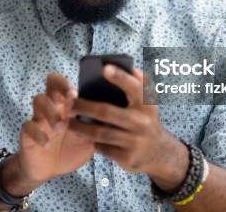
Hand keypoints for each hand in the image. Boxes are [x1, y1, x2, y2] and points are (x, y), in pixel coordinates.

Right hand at [17, 72, 94, 183]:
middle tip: (68, 99)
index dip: (70, 83)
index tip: (77, 93)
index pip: (67, 83)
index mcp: (68, 105)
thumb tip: (114, 118)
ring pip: (38, 99)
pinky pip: (28, 126)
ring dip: (49, 110)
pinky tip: (46, 143)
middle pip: (51, 82)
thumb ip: (96, 128)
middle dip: (59, 86)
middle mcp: (53, 106)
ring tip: (58, 125)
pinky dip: (37, 133)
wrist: (49, 170)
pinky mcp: (28, 133)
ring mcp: (39, 118)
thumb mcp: (88, 139)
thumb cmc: (70, 149)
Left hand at [68, 65, 187, 189]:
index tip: (105, 67)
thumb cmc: (144, 118)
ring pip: (101, 133)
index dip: (120, 77)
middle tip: (69, 103)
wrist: (158, 152)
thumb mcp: (147, 102)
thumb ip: (138, 82)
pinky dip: (91, 141)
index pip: (135, 87)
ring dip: (81, 127)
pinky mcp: (127, 158)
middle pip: (107, 112)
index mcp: (147, 104)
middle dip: (84, 107)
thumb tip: (122, 67)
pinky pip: (103, 148)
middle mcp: (143, 122)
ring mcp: (135, 141)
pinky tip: (82, 136)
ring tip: (68, 121)